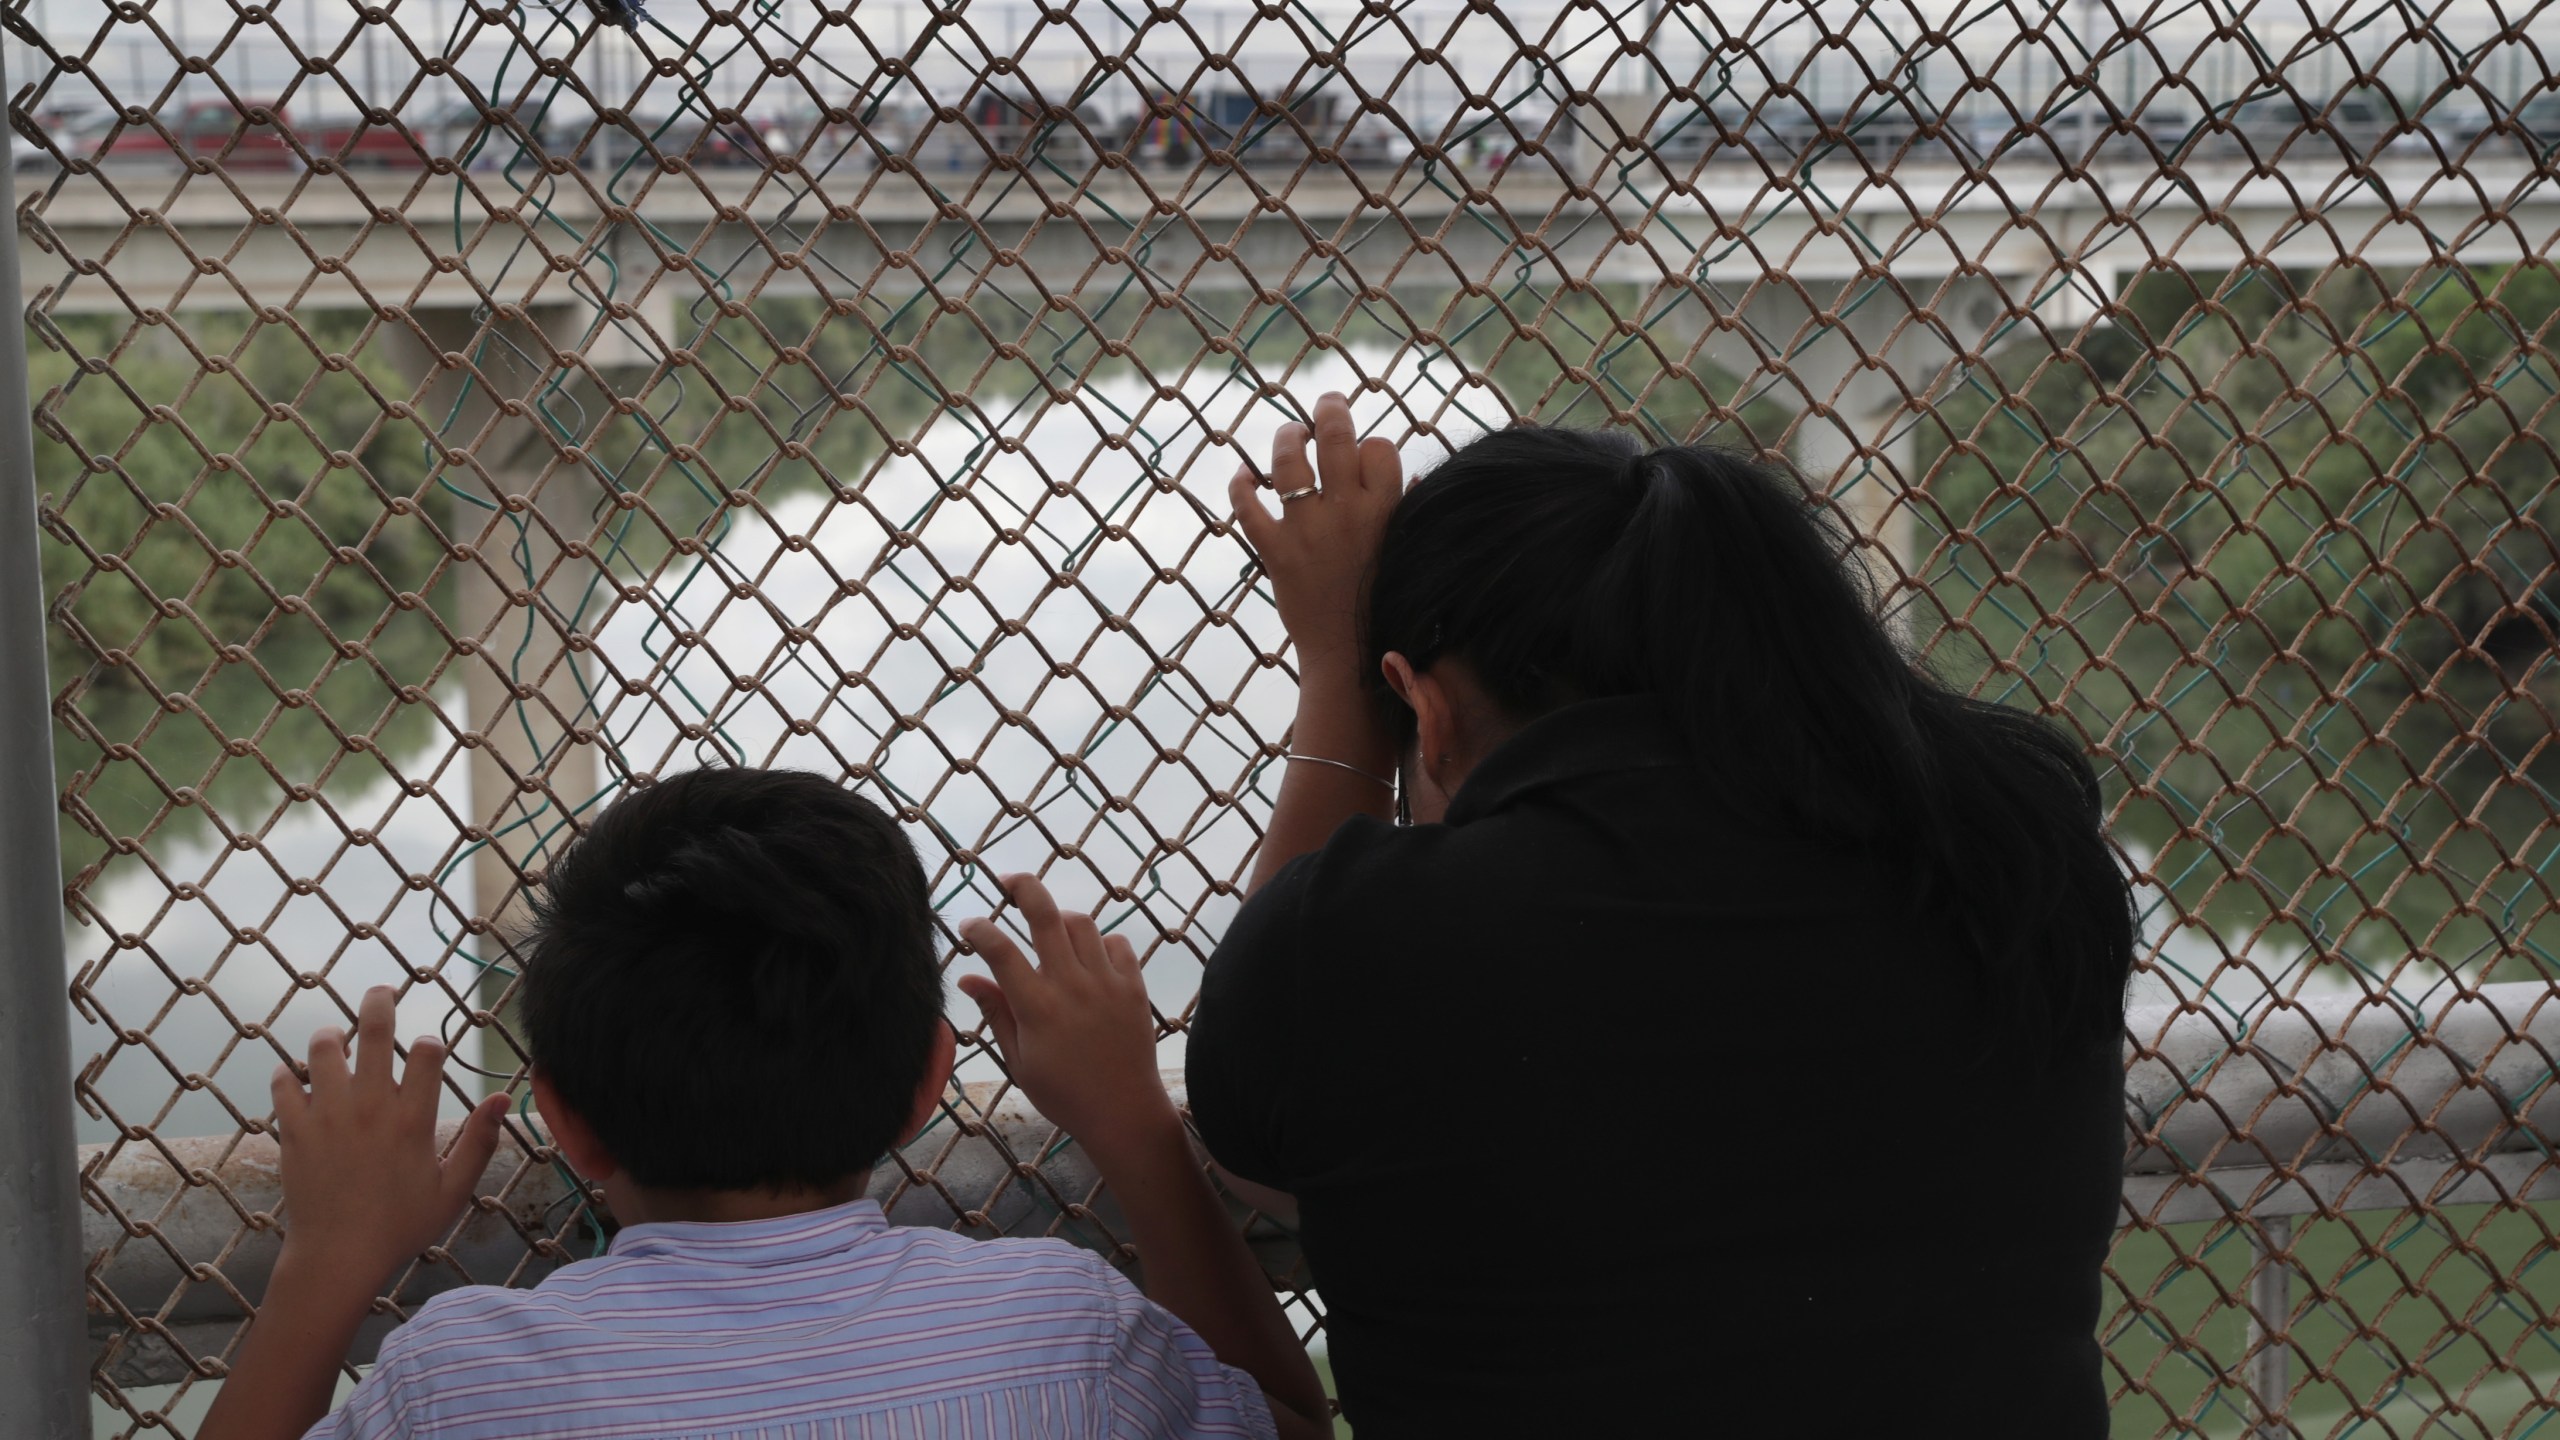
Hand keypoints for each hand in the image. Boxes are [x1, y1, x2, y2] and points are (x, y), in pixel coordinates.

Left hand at [269, 985, 508, 1280]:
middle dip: (380, 1001)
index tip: (427, 1051)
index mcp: (413, 1119)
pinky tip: (299, 1079)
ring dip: (331, 1036)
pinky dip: (289, 1074)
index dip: (430, 1043)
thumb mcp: (453, 1190)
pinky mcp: (293, 1128)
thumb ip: (481, 1142)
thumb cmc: (401, 1226)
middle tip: (381, 991)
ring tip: (337, 1040)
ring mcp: (328, 1114)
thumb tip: (503, 1098)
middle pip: (376, 1032)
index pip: (427, 1053)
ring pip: (324, 1048)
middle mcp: (371, 1106)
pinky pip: (284, 1083)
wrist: (337, 1257)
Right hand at [955, 875, 1180, 1162]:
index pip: (1000, 951)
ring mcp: (1107, 982)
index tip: (968, 925)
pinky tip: (1088, 958)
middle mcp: (1072, 985)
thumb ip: (997, 1012)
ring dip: (1060, 918)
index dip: (979, 929)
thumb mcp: (1019, 1060)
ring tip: (1048, 930)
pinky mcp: (1133, 986)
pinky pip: (1117, 943)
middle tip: (1007, 880)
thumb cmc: (1064, 1093)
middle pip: (1045, 914)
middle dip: (1022, 886)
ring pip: (1082, 923)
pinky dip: (1099, 942)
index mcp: (1038, 1007)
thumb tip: (968, 978)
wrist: (1124, 1111)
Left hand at [1227, 390, 1403, 662]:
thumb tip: (1413, 475)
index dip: (1371, 444)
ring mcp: (1308, 531)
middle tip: (1327, 403)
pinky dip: (1241, 485)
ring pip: (1289, 460)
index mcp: (1386, 512)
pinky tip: (1245, 475)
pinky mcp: (1276, 552)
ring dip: (1288, 437)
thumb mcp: (1406, 554)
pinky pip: (1248, 507)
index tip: (1367, 455)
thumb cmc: (1385, 606)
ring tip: (1292, 434)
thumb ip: (1406, 512)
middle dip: (1330, 408)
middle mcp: (1347, 513)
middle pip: (1336, 435)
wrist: (1351, 660)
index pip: (1379, 446)